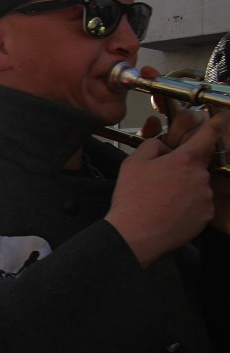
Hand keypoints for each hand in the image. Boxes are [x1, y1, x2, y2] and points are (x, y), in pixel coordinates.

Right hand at [106, 110, 229, 265]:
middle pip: (197, 164)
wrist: (135, 234)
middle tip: (159, 180)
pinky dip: (187, 206)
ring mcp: (205, 197)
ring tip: (161, 200)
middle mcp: (201, 176)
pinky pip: (199, 205)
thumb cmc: (132, 198)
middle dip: (182, 168)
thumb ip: (152, 145)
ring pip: (197, 185)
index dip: (216, 124)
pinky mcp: (206, 216)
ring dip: (184, 188)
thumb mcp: (133, 162)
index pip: (209, 135)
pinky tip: (169, 212)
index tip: (221, 118)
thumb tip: (162, 145)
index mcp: (185, 159)